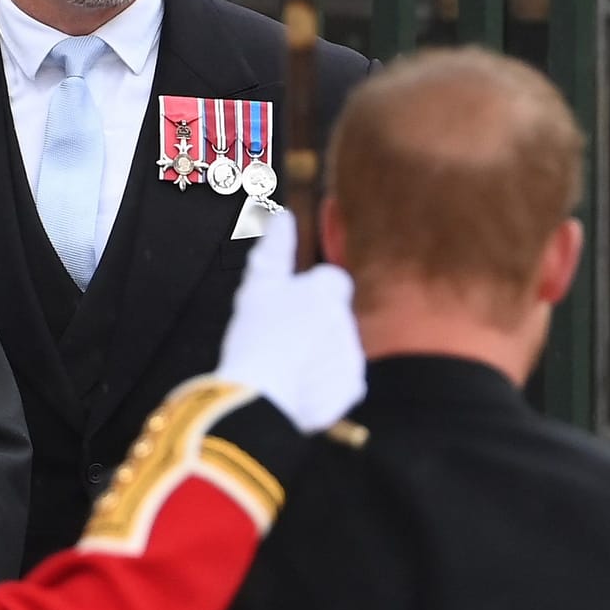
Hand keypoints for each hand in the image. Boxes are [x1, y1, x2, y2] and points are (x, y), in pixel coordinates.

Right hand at [215, 217, 363, 433]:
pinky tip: (297, 388)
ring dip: (318, 355)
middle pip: (333, 318)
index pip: (331, 282)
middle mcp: (347, 320)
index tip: (288, 310)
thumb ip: (275, 249)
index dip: (310, 294)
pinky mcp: (352, 389)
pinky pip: (341, 383)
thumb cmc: (257, 336)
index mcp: (328, 291)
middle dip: (314, 326)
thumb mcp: (259, 285)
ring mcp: (352, 356)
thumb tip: (284, 214)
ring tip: (285, 367)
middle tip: (280, 341)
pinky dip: (324, 386)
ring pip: (337, 350)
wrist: (262, 395)